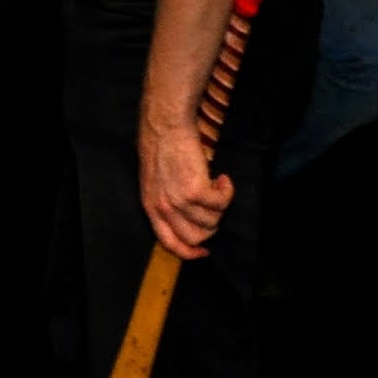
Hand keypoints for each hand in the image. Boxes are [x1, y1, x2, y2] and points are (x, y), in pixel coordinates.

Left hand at [140, 116, 233, 259]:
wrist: (165, 125)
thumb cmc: (161, 147)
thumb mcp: (155, 181)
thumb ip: (167, 201)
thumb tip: (189, 219)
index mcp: (150, 206)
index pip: (169, 242)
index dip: (189, 252)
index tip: (203, 251)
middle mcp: (163, 207)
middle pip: (196, 238)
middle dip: (211, 226)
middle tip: (214, 206)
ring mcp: (178, 201)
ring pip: (212, 222)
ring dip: (220, 205)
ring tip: (216, 185)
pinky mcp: (195, 191)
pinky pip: (222, 203)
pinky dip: (227, 191)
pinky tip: (222, 178)